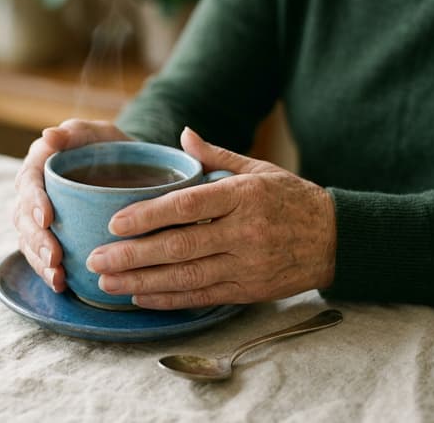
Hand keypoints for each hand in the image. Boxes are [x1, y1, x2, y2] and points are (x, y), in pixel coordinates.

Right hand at [14, 119, 130, 292]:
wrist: (130, 171)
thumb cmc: (113, 149)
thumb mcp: (101, 134)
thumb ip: (77, 132)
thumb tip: (48, 135)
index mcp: (41, 163)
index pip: (29, 182)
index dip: (34, 201)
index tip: (47, 218)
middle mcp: (34, 191)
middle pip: (23, 217)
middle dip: (37, 240)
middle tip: (55, 257)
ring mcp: (39, 216)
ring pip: (28, 240)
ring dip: (39, 261)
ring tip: (57, 276)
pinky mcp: (49, 237)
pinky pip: (40, 256)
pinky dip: (47, 271)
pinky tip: (61, 283)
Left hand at [86, 127, 335, 309]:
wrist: (337, 239)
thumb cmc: (291, 199)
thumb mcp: (259, 170)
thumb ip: (217, 155)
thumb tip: (182, 134)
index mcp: (243, 196)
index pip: (187, 206)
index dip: (148, 215)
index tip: (114, 222)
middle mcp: (245, 232)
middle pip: (180, 246)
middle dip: (133, 255)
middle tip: (96, 259)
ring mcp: (248, 264)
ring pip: (187, 277)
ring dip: (142, 281)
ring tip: (107, 282)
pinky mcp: (249, 290)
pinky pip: (203, 297)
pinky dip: (169, 299)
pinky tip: (140, 296)